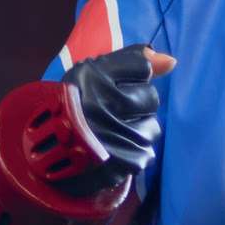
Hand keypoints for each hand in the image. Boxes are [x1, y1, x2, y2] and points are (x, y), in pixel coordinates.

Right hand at [58, 44, 175, 194]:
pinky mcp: (118, 164)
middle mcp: (98, 106)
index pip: (142, 66)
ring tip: (115, 132)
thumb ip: (133, 60)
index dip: (135, 76)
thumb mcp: (96, 73)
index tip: (118, 85)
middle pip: (151, 97)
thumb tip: (172, 61)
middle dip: (139, 104)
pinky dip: (134, 152)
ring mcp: (110, 137)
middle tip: (116, 111)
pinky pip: (146, 153)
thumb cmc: (78, 104)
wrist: (52, 151)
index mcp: (89, 78)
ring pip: (153, 127)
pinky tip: (115, 150)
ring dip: (139, 129)